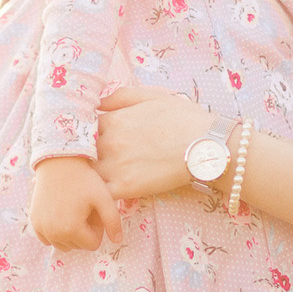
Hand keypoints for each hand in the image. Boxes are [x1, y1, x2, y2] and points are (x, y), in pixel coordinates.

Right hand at [29, 156, 118, 249]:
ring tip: (75, 211)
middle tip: (86, 209)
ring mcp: (42, 229)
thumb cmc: (84, 179)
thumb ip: (113, 222)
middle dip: (85, 231)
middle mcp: (54, 233)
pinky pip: (48, 238)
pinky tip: (62, 214)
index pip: (93, 244)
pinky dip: (56, 231)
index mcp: (72, 230)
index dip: (97, 228)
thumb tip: (118, 242)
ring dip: (71, 233)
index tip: (95, 211)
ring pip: (63, 244)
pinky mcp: (35, 222)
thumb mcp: (104, 198)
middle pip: (78, 245)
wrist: (58, 162)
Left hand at [94, 87, 219, 198]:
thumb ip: (121, 96)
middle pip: (85, 151)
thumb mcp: (153, 96)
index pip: (86, 128)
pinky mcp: (125, 187)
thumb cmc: (185, 119)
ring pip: (89, 173)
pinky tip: (104, 195)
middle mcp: (109, 141)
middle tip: (100, 162)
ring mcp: (115, 165)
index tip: (100, 141)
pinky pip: (100, 193)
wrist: (207, 147)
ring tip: (101, 180)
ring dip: (92, 176)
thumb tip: (97, 104)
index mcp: (114, 119)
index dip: (91, 135)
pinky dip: (99, 195)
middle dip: (90, 156)